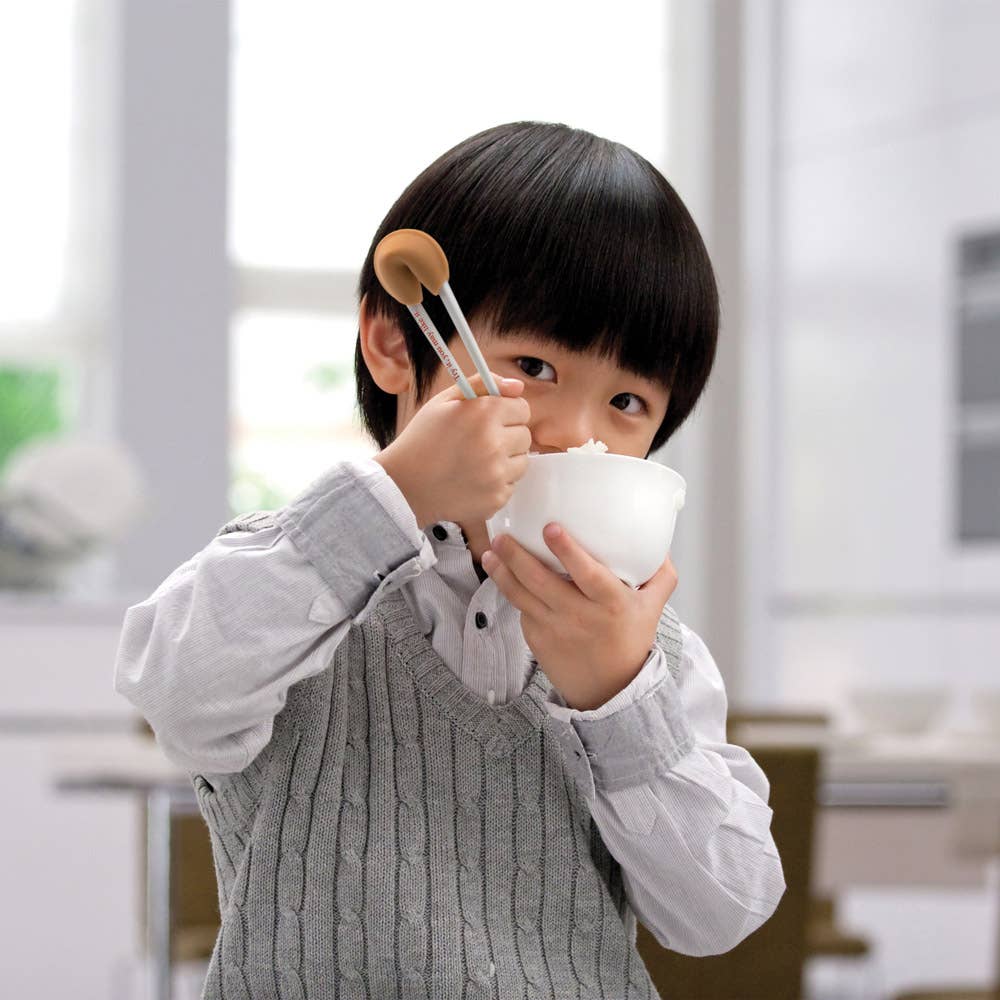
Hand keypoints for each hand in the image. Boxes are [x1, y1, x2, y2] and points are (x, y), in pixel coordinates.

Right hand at [374, 371, 530, 527]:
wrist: (403, 486)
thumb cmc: (421, 441)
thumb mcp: (444, 402)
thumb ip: (482, 384)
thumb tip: (518, 386)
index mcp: (483, 413)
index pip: (522, 408)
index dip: (507, 412)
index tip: (491, 419)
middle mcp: (495, 443)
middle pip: (525, 435)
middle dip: (507, 436)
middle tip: (479, 442)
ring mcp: (497, 474)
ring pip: (522, 461)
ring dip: (506, 460)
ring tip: (476, 462)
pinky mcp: (497, 498)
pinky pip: (511, 485)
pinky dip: (497, 483)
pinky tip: (473, 480)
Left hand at [481, 523, 678, 710]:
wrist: (610, 690)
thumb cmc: (630, 642)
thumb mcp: (653, 608)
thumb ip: (660, 575)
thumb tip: (659, 542)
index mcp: (611, 604)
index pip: (587, 574)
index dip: (567, 551)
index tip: (550, 528)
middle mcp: (580, 617)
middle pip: (542, 582)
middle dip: (517, 556)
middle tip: (503, 536)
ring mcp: (555, 630)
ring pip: (522, 595)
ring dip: (502, 572)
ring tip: (491, 552)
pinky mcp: (537, 640)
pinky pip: (521, 610)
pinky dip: (510, 590)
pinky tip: (500, 573)